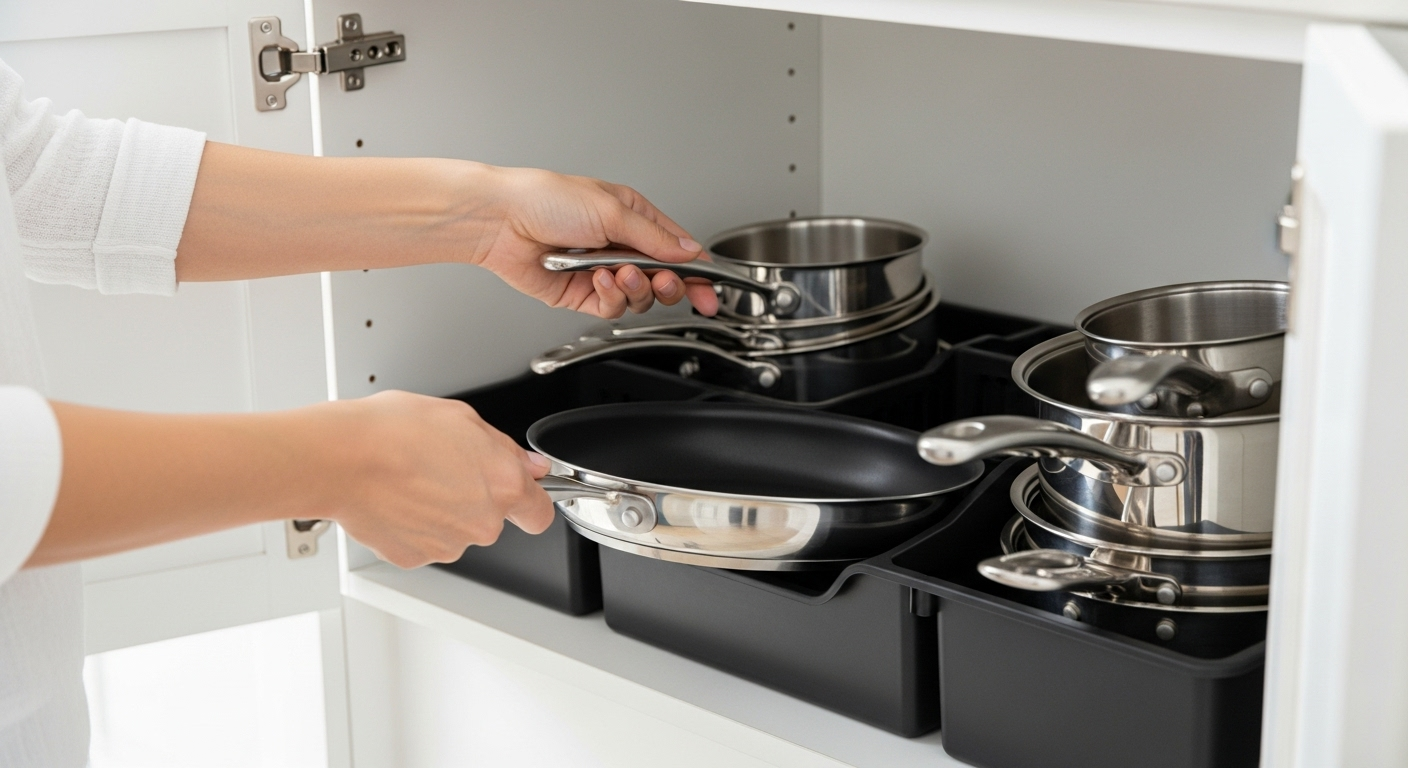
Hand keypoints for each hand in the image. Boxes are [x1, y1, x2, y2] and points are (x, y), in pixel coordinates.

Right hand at [318, 391, 555, 567]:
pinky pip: (424, 542)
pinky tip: (397, 499)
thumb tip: (530, 465)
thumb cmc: (393, 431)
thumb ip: (505, 448)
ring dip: (442, 511)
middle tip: (442, 468)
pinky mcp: (415, 557)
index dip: (531, 502)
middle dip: (474, 497)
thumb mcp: (461, 418)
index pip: (539, 513)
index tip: (522, 496)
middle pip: (492, 519)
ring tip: (411, 479)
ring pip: (457, 531)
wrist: (340, 458)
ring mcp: (448, 544)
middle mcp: (482, 522)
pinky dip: (414, 525)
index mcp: (503, 485)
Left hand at [467, 166, 719, 317]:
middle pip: (663, 279)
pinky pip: (611, 306)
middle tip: (664, 282)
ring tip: (617, 272)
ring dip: (634, 288)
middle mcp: (619, 245)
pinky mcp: (581, 294)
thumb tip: (689, 252)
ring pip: (639, 297)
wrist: (501, 221)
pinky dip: (610, 296)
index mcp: (633, 217)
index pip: (677, 249)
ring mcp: (602, 271)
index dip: (697, 273)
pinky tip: (598, 280)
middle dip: (668, 284)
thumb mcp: (613, 210)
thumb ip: (655, 238)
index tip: (711, 293)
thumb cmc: (546, 199)